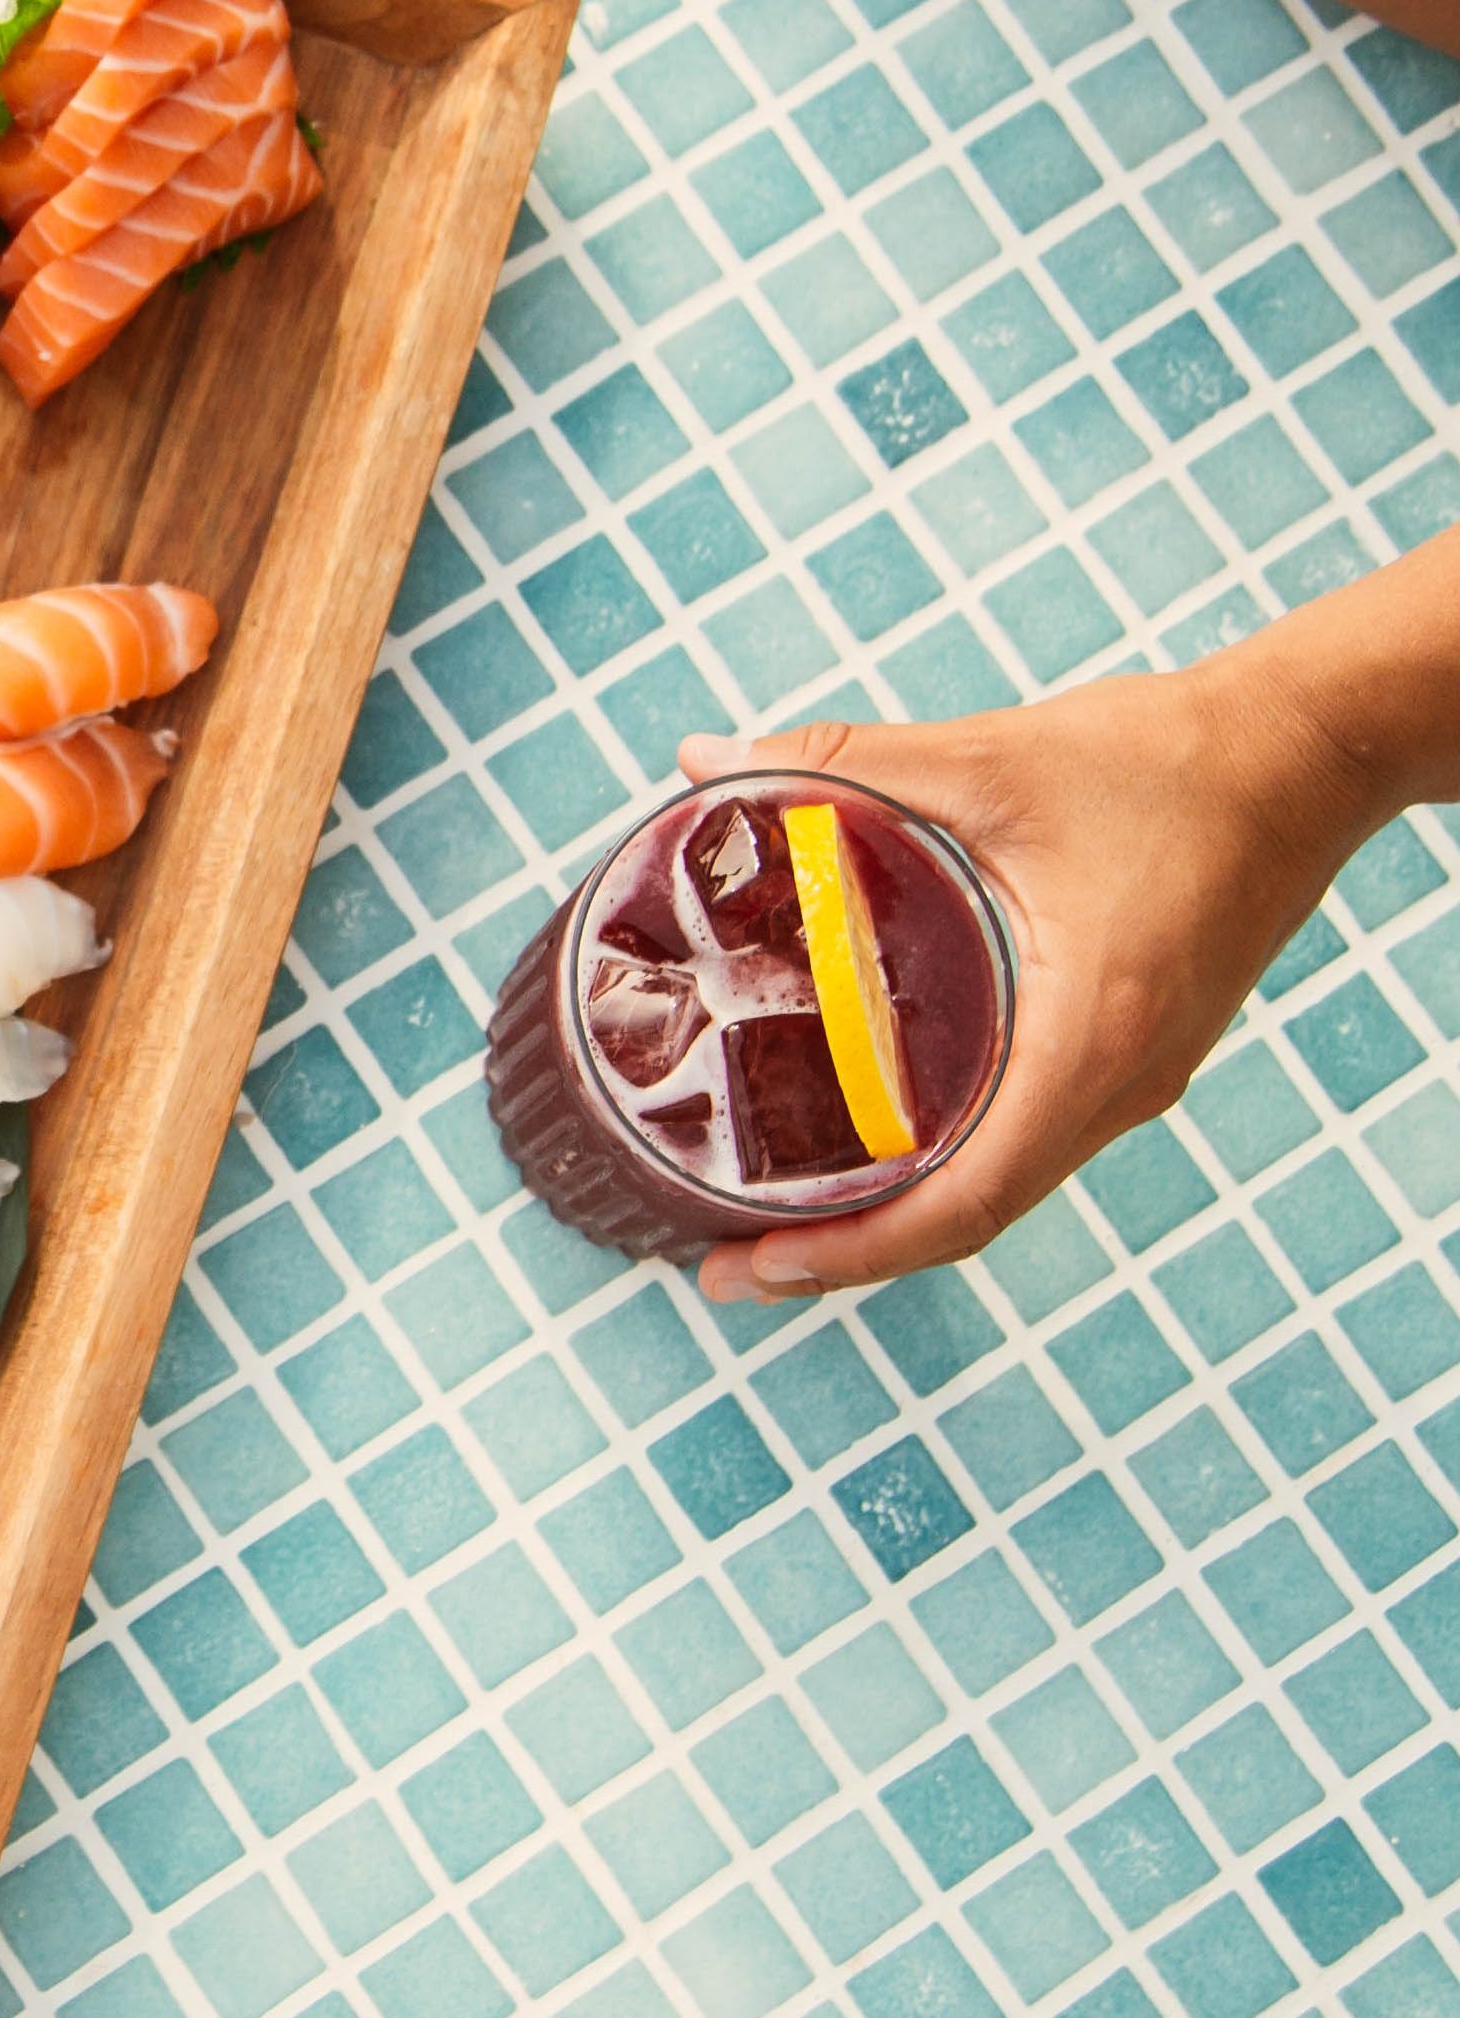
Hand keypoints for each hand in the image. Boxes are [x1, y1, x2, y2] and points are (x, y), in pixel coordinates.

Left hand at [677, 652, 1378, 1302]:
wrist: (1311, 749)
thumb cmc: (1174, 759)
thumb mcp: (990, 760)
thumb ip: (841, 763)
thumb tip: (706, 759)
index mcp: (1090, 1041)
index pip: (964, 1202)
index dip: (853, 1253)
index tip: (753, 1268)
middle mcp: (1119, 1085)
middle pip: (969, 1216)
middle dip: (845, 1254)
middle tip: (723, 1264)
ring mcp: (1133, 1076)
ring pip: (998, 1184)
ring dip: (891, 1217)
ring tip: (774, 1222)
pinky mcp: (1134, 1051)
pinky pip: (1026, 1139)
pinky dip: (941, 1165)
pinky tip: (867, 1147)